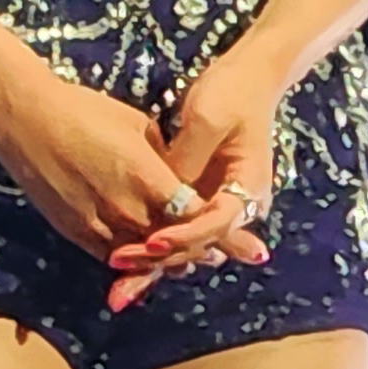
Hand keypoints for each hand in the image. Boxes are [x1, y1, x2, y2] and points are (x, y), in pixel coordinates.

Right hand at [0, 61, 208, 263]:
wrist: (26, 118)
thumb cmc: (84, 111)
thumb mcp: (138, 125)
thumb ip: (165, 158)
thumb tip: (180, 176)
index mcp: (148, 177)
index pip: (197, 217)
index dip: (219, 229)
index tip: (237, 235)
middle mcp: (127, 209)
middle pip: (176, 245)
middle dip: (200, 250)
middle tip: (219, 254)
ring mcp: (100, 226)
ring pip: (146, 260)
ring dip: (168, 261)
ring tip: (190, 260)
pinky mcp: (77, 234)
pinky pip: (116, 258)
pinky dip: (135, 261)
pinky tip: (148, 259)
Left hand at [103, 44, 278, 311]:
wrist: (251, 77)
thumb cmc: (232, 92)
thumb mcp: (207, 119)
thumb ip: (185, 160)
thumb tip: (159, 195)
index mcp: (248, 187)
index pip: (214, 225)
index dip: (182, 237)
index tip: (149, 243)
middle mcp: (238, 206)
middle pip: (197, 247)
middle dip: (159, 266)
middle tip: (120, 280)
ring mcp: (219, 205)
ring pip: (185, 246)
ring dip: (151, 268)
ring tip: (116, 291)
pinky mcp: (201, 199)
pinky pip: (177, 229)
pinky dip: (151, 248)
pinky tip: (120, 264)